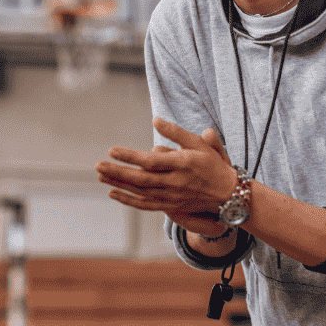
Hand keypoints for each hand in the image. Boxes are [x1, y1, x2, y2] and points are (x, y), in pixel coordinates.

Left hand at [96, 117, 237, 236]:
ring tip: (101, 175)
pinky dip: (127, 200)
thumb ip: (176, 132)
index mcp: (182, 164)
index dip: (130, 156)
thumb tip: (155, 119)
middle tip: (98, 165)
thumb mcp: (198, 142)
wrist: (227, 193)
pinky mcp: (170, 206)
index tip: (112, 149)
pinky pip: (145, 205)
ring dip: (119, 184)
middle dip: (118, 172)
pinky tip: (113, 193)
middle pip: (141, 179)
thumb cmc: (211, 164)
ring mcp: (171, 196)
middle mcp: (175, 182)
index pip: (151, 161)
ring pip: (140, 192)